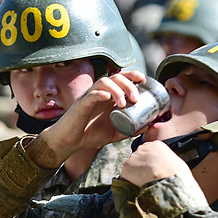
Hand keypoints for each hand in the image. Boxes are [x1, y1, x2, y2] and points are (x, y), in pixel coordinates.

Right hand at [28, 70, 145, 168]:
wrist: (70, 141)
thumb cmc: (90, 134)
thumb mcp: (114, 133)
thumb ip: (129, 129)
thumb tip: (147, 126)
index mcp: (108, 96)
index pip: (121, 79)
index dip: (132, 75)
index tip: (143, 79)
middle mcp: (100, 93)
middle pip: (115, 77)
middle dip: (128, 84)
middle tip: (136, 98)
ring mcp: (89, 97)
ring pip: (103, 82)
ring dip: (116, 90)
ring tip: (123, 103)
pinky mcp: (80, 105)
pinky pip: (90, 95)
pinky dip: (99, 94)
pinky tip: (106, 97)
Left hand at [120, 140, 191, 186]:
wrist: (168, 179)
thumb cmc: (177, 173)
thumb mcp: (176, 162)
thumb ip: (167, 161)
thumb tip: (166, 169)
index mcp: (157, 145)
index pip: (150, 152)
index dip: (151, 163)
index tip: (154, 170)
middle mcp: (143, 147)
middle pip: (139, 158)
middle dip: (142, 167)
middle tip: (148, 177)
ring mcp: (133, 157)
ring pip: (132, 167)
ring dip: (136, 175)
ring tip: (144, 183)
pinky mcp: (126, 167)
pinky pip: (126, 176)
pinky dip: (130, 182)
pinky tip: (138, 186)